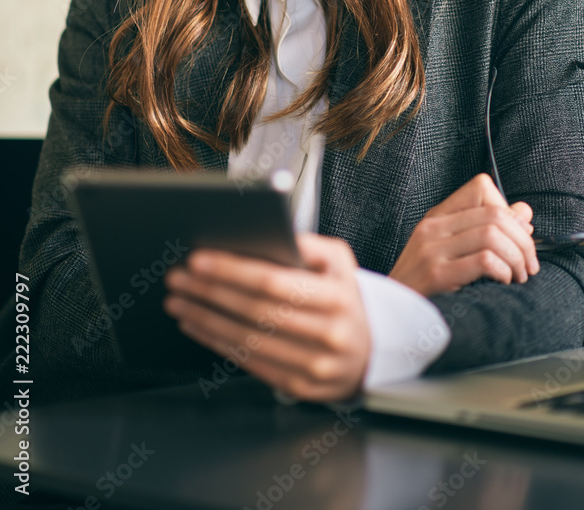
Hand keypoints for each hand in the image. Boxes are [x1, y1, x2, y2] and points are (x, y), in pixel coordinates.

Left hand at [162, 232, 370, 402]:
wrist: (369, 352)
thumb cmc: (344, 298)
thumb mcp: (339, 262)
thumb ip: (309, 244)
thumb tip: (270, 232)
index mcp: (337, 297)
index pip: (275, 283)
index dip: (232, 271)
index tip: (199, 259)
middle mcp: (327, 334)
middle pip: (255, 311)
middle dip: (210, 292)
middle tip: (178, 277)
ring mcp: (314, 365)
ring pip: (247, 340)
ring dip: (205, 318)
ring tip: (179, 300)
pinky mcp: (298, 387)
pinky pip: (249, 362)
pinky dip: (217, 342)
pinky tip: (197, 325)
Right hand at [388, 172, 538, 296]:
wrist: (388, 319)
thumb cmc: (426, 288)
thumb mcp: (453, 252)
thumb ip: (487, 229)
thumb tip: (523, 212)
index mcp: (437, 217)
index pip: (481, 187)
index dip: (507, 210)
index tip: (517, 237)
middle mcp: (432, 228)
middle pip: (495, 213)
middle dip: (523, 241)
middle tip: (528, 265)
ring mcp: (431, 250)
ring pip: (492, 235)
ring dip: (517, 258)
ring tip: (518, 277)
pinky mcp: (436, 275)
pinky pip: (484, 260)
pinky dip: (503, 271)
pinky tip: (502, 283)